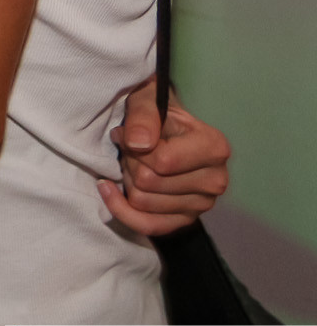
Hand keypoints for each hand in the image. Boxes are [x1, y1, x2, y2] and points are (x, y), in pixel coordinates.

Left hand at [99, 79, 229, 234]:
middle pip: (149, 182)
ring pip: (142, 202)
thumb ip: (144, 116)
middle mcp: (216, 180)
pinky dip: (121, 209)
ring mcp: (202, 204)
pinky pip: (147, 226)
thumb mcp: (146, 99)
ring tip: (132, 163)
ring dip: (126, 181)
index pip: (162, 161)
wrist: (166, 130)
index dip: (134, 147)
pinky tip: (109, 189)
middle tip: (128, 149)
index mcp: (214, 148)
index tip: (126, 134)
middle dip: (128, 163)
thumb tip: (139, 144)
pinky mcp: (185, 220)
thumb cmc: (156, 114)